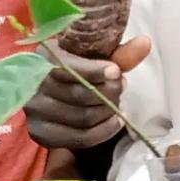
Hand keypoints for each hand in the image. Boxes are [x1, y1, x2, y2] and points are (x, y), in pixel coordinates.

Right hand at [25, 37, 150, 149]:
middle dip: (109, 92)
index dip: (94, 71)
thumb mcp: (95, 57)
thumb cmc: (78, 66)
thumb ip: (119, 54)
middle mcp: (34, 85)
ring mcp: (35, 111)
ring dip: (108, 112)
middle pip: (80, 95)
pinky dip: (103, 132)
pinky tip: (114, 121)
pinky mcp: (40, 133)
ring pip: (82, 118)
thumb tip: (145, 43)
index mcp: (44, 57)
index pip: (68, 68)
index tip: (116, 72)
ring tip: (118, 103)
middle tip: (121, 88)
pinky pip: (78, 138)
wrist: (52, 86)